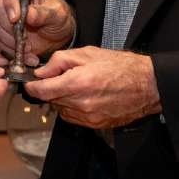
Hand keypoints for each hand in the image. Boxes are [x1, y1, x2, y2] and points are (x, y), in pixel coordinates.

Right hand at [0, 0, 74, 65]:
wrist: (57, 34)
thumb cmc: (58, 17)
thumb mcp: (57, 14)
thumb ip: (43, 13)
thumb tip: (29, 15)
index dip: (9, 3)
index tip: (15, 19)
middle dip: (6, 24)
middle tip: (22, 37)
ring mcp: (1, 12)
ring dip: (8, 39)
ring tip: (28, 48)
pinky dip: (10, 50)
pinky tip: (26, 56)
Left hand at [24, 47, 159, 129]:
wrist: (147, 85)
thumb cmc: (120, 66)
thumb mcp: (87, 53)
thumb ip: (59, 61)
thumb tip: (41, 72)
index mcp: (76, 83)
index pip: (41, 91)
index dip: (32, 86)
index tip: (30, 82)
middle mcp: (80, 104)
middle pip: (50, 100)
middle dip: (50, 89)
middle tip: (60, 77)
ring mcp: (88, 117)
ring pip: (61, 110)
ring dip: (62, 99)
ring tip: (77, 85)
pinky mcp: (95, 124)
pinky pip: (74, 117)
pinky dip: (73, 108)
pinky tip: (85, 96)